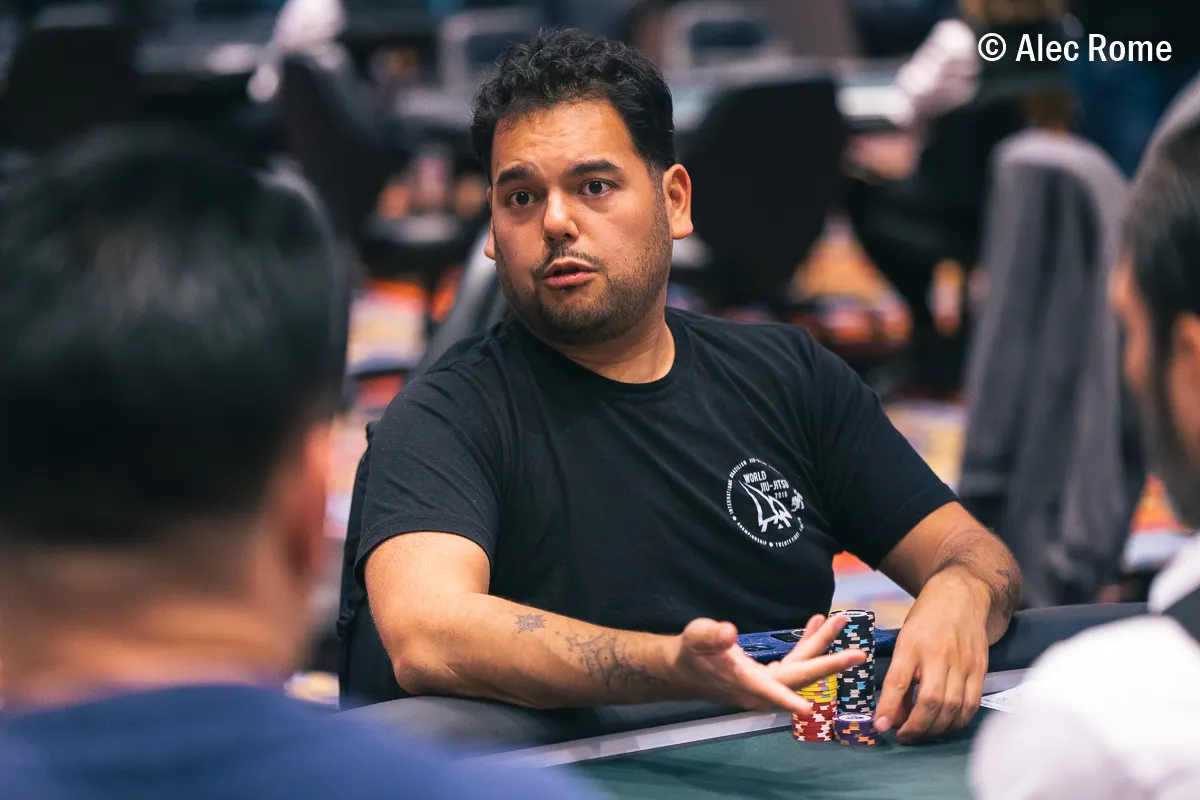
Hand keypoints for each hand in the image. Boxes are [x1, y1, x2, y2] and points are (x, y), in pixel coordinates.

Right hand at [672, 614, 865, 715]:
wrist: (686, 668)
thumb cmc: (691, 652)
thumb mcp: (697, 637)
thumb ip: (712, 635)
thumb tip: (728, 632)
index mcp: (744, 681)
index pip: (770, 691)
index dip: (788, 701)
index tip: (809, 710)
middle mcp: (761, 688)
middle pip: (801, 677)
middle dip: (830, 663)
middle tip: (858, 653)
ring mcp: (767, 684)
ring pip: (801, 667)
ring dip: (821, 646)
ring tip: (838, 621)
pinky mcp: (769, 677)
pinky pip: (795, 662)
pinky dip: (807, 644)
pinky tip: (816, 625)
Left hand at [875, 570, 989, 742]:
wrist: (962, 596)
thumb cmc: (926, 619)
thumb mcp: (905, 639)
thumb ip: (900, 674)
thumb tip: (894, 713)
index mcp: (912, 644)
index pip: (897, 681)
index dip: (889, 707)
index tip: (880, 726)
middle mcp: (938, 654)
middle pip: (930, 700)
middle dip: (916, 726)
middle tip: (903, 735)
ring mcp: (963, 663)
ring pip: (952, 707)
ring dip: (936, 728)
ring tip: (922, 733)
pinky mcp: (980, 669)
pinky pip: (971, 704)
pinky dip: (958, 721)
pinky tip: (946, 724)